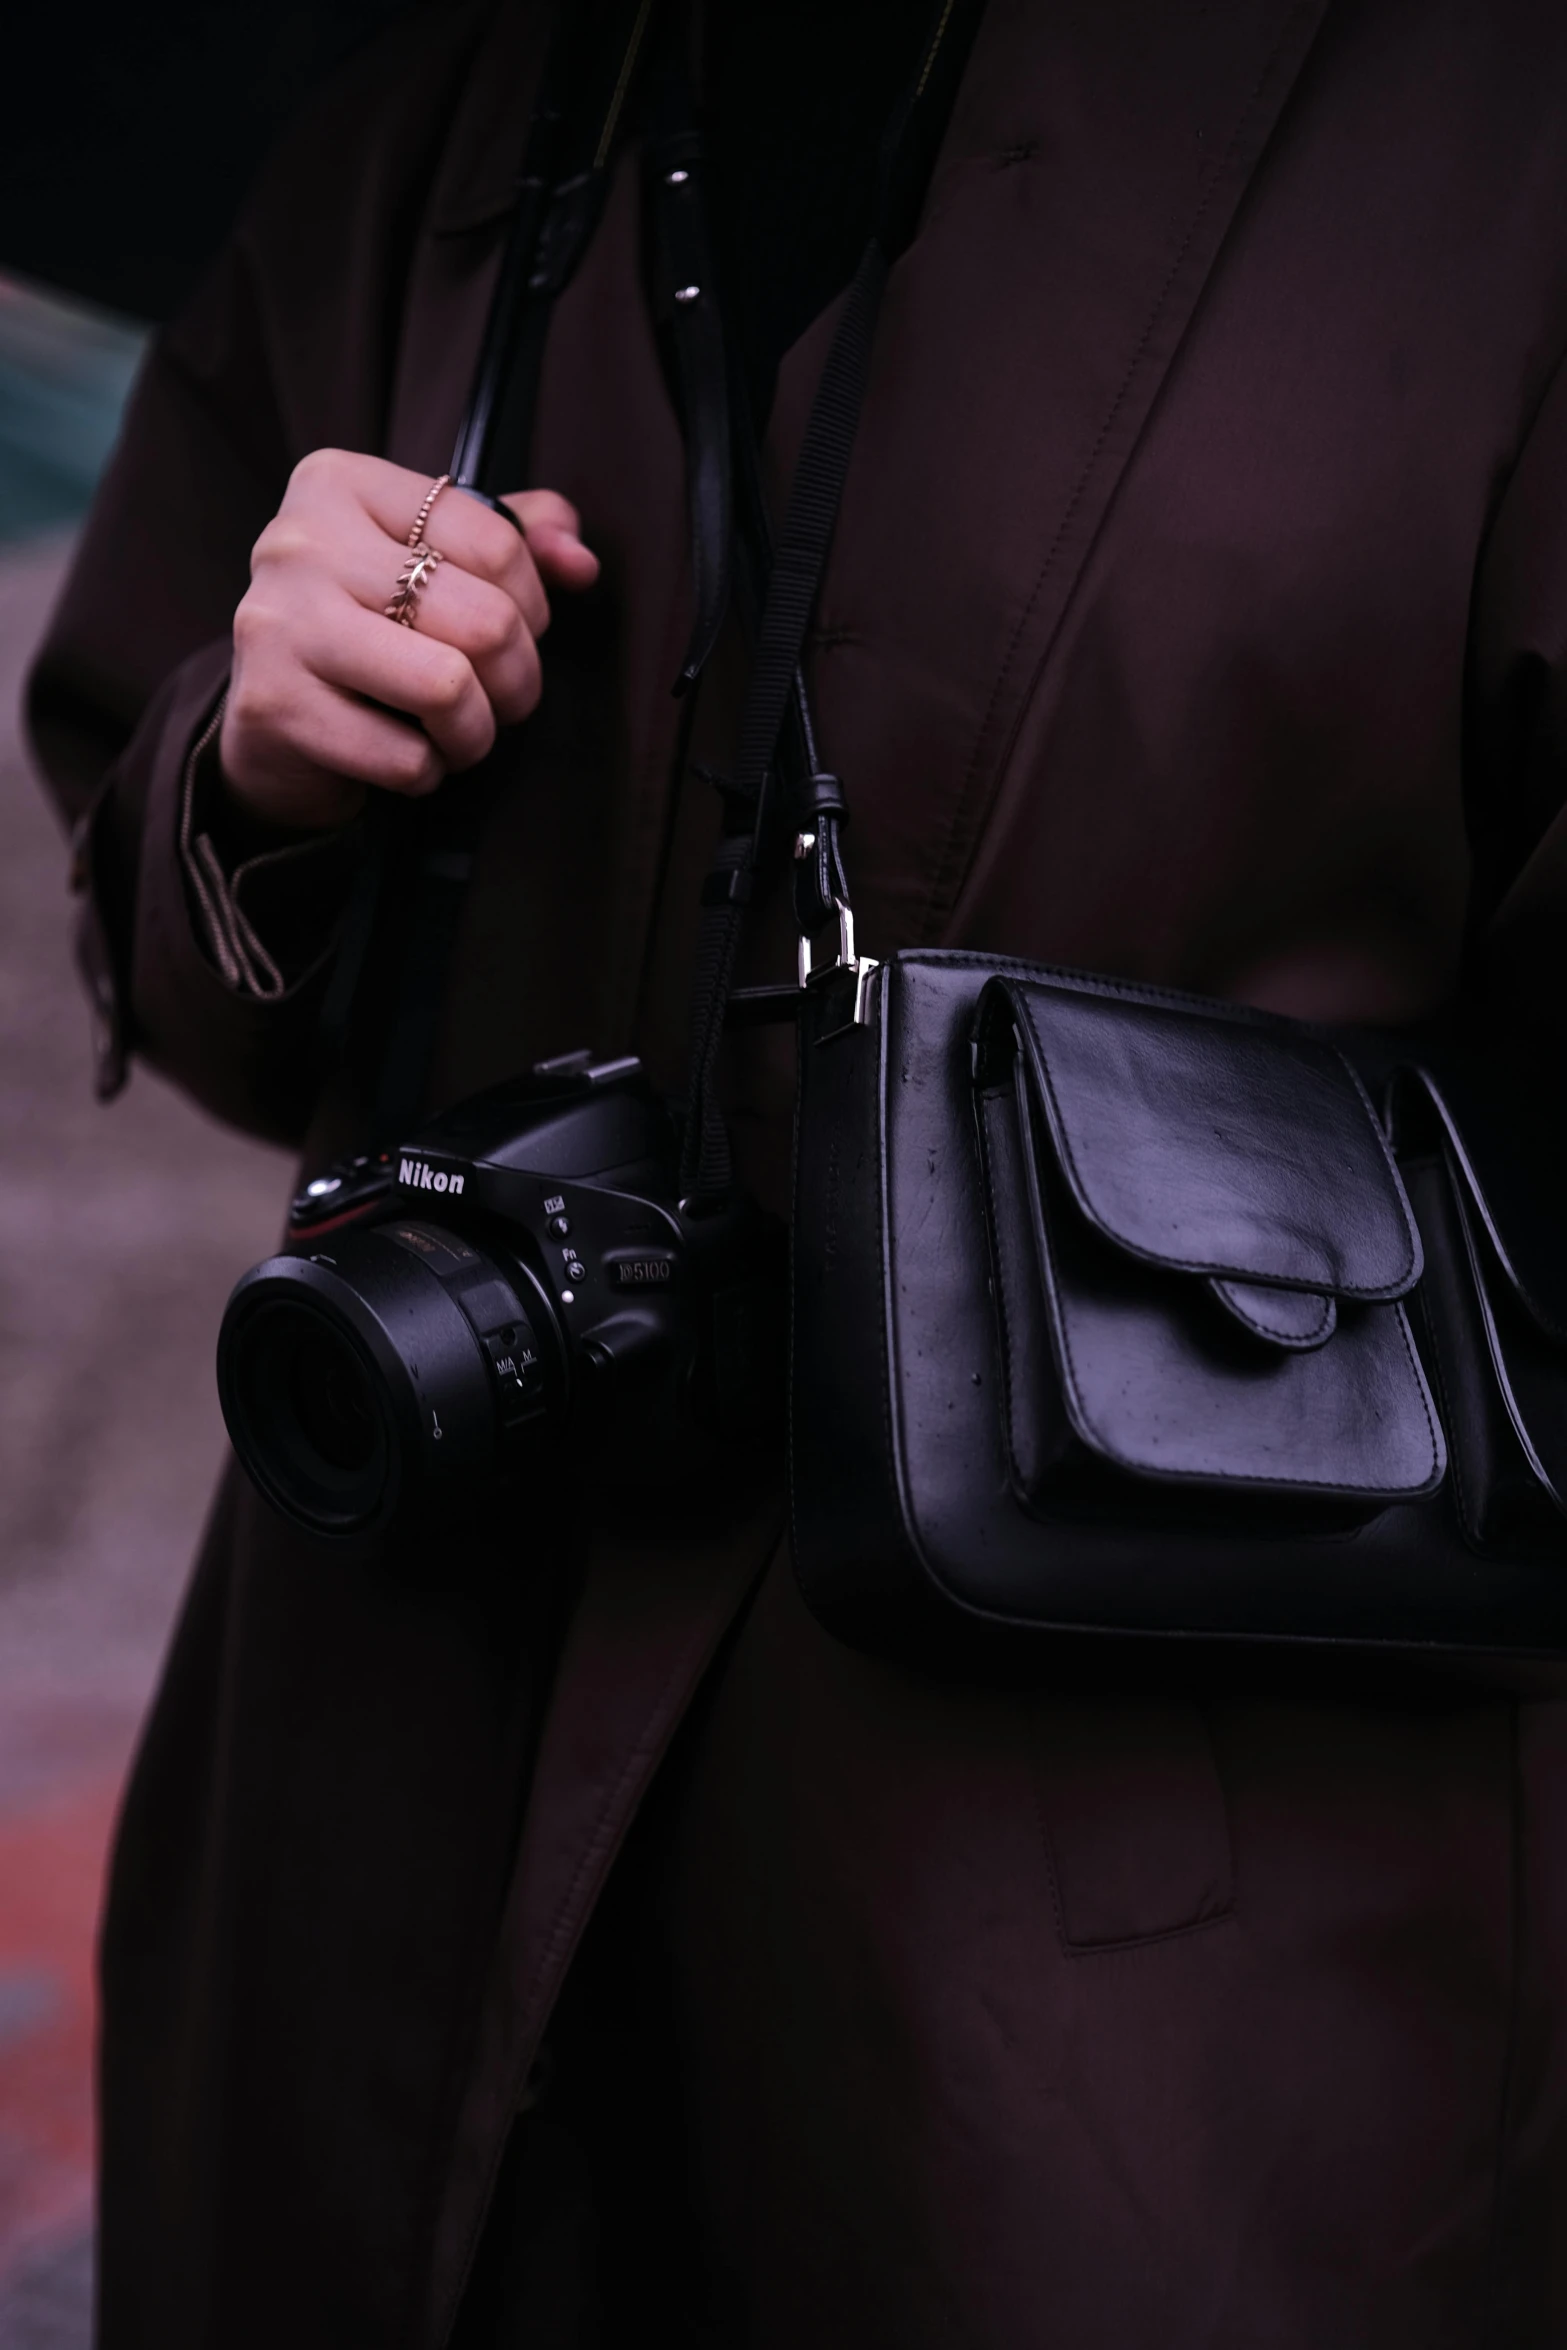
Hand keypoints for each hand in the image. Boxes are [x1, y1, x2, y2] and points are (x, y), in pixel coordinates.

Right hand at [219, 450, 599, 830]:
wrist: (270, 726)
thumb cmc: (369, 632)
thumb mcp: (435, 562)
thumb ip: (516, 541)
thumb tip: (580, 562)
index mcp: (340, 484)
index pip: (499, 544)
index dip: (533, 608)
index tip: (510, 633)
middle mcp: (299, 542)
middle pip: (486, 621)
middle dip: (517, 682)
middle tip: (498, 699)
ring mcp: (278, 623)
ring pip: (449, 689)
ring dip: (475, 733)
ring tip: (456, 733)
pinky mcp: (274, 706)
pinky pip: (405, 758)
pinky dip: (425, 773)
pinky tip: (403, 756)